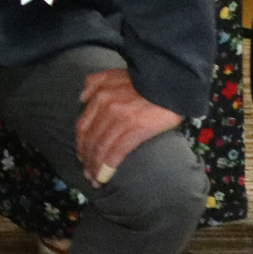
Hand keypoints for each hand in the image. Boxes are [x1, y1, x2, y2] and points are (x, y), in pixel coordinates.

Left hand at [73, 68, 179, 184]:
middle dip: (87, 159)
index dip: (81, 144)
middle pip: (90, 139)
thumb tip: (82, 98)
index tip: (82, 157)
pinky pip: (117, 150)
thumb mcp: (114, 74)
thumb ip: (95, 83)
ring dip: (96, 166)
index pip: (83, 126)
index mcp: (100, 95)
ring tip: (95, 180)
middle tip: (87, 174)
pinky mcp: (136, 128)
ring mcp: (120, 118)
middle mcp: (106, 107)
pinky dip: (108, 166)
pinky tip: (105, 176)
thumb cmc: (146, 78)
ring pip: (101, 147)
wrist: (171, 79)